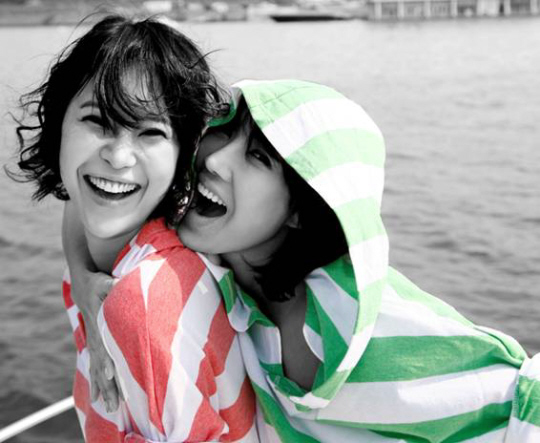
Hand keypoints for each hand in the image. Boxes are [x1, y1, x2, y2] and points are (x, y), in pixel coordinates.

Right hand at [71, 270, 121, 411]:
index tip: (111, 373)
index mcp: (97, 324)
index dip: (106, 359)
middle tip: (114, 402)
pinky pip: (95, 367)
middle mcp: (94, 338)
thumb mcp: (103, 281)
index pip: (102, 345)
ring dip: (103, 388)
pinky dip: (97, 382)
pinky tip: (97, 398)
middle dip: (107, 383)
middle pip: (100, 363)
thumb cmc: (96, 282)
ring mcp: (93, 342)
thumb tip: (118, 283)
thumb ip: (110, 284)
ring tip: (110, 407)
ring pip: (97, 369)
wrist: (83, 285)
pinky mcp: (95, 345)